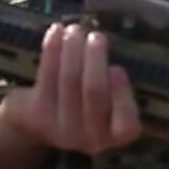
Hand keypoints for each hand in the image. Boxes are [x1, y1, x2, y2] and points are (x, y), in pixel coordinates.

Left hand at [0, 24, 166, 156]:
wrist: (43, 122)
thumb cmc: (90, 104)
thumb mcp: (112, 105)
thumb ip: (122, 86)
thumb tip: (130, 44)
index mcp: (116, 135)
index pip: (126, 124)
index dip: (121, 95)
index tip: (118, 67)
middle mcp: (91, 139)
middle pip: (94, 93)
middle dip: (95, 59)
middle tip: (97, 36)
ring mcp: (62, 129)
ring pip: (69, 81)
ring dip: (73, 49)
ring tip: (76, 29)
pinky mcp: (38, 115)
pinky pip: (46, 76)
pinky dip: (52, 49)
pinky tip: (56, 30)